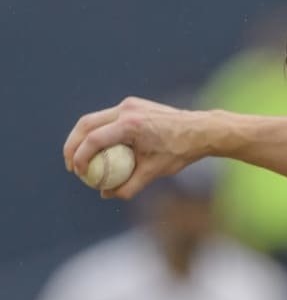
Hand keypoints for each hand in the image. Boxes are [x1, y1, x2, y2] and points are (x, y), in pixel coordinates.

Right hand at [63, 97, 202, 198]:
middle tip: (70, 165)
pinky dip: (99, 132)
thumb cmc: (180, 152)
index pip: (94, 139)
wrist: (202, 130)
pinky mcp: (134, 105)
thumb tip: (106, 194)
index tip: (78, 173)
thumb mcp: (155, 172)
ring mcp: (130, 104)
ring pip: (95, 119)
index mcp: (131, 125)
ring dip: (83, 137)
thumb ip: (129, 185)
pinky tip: (99, 149)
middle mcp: (127, 110)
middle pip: (86, 124)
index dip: (80, 157)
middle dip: (72, 145)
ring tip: (80, 158)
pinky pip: (108, 118)